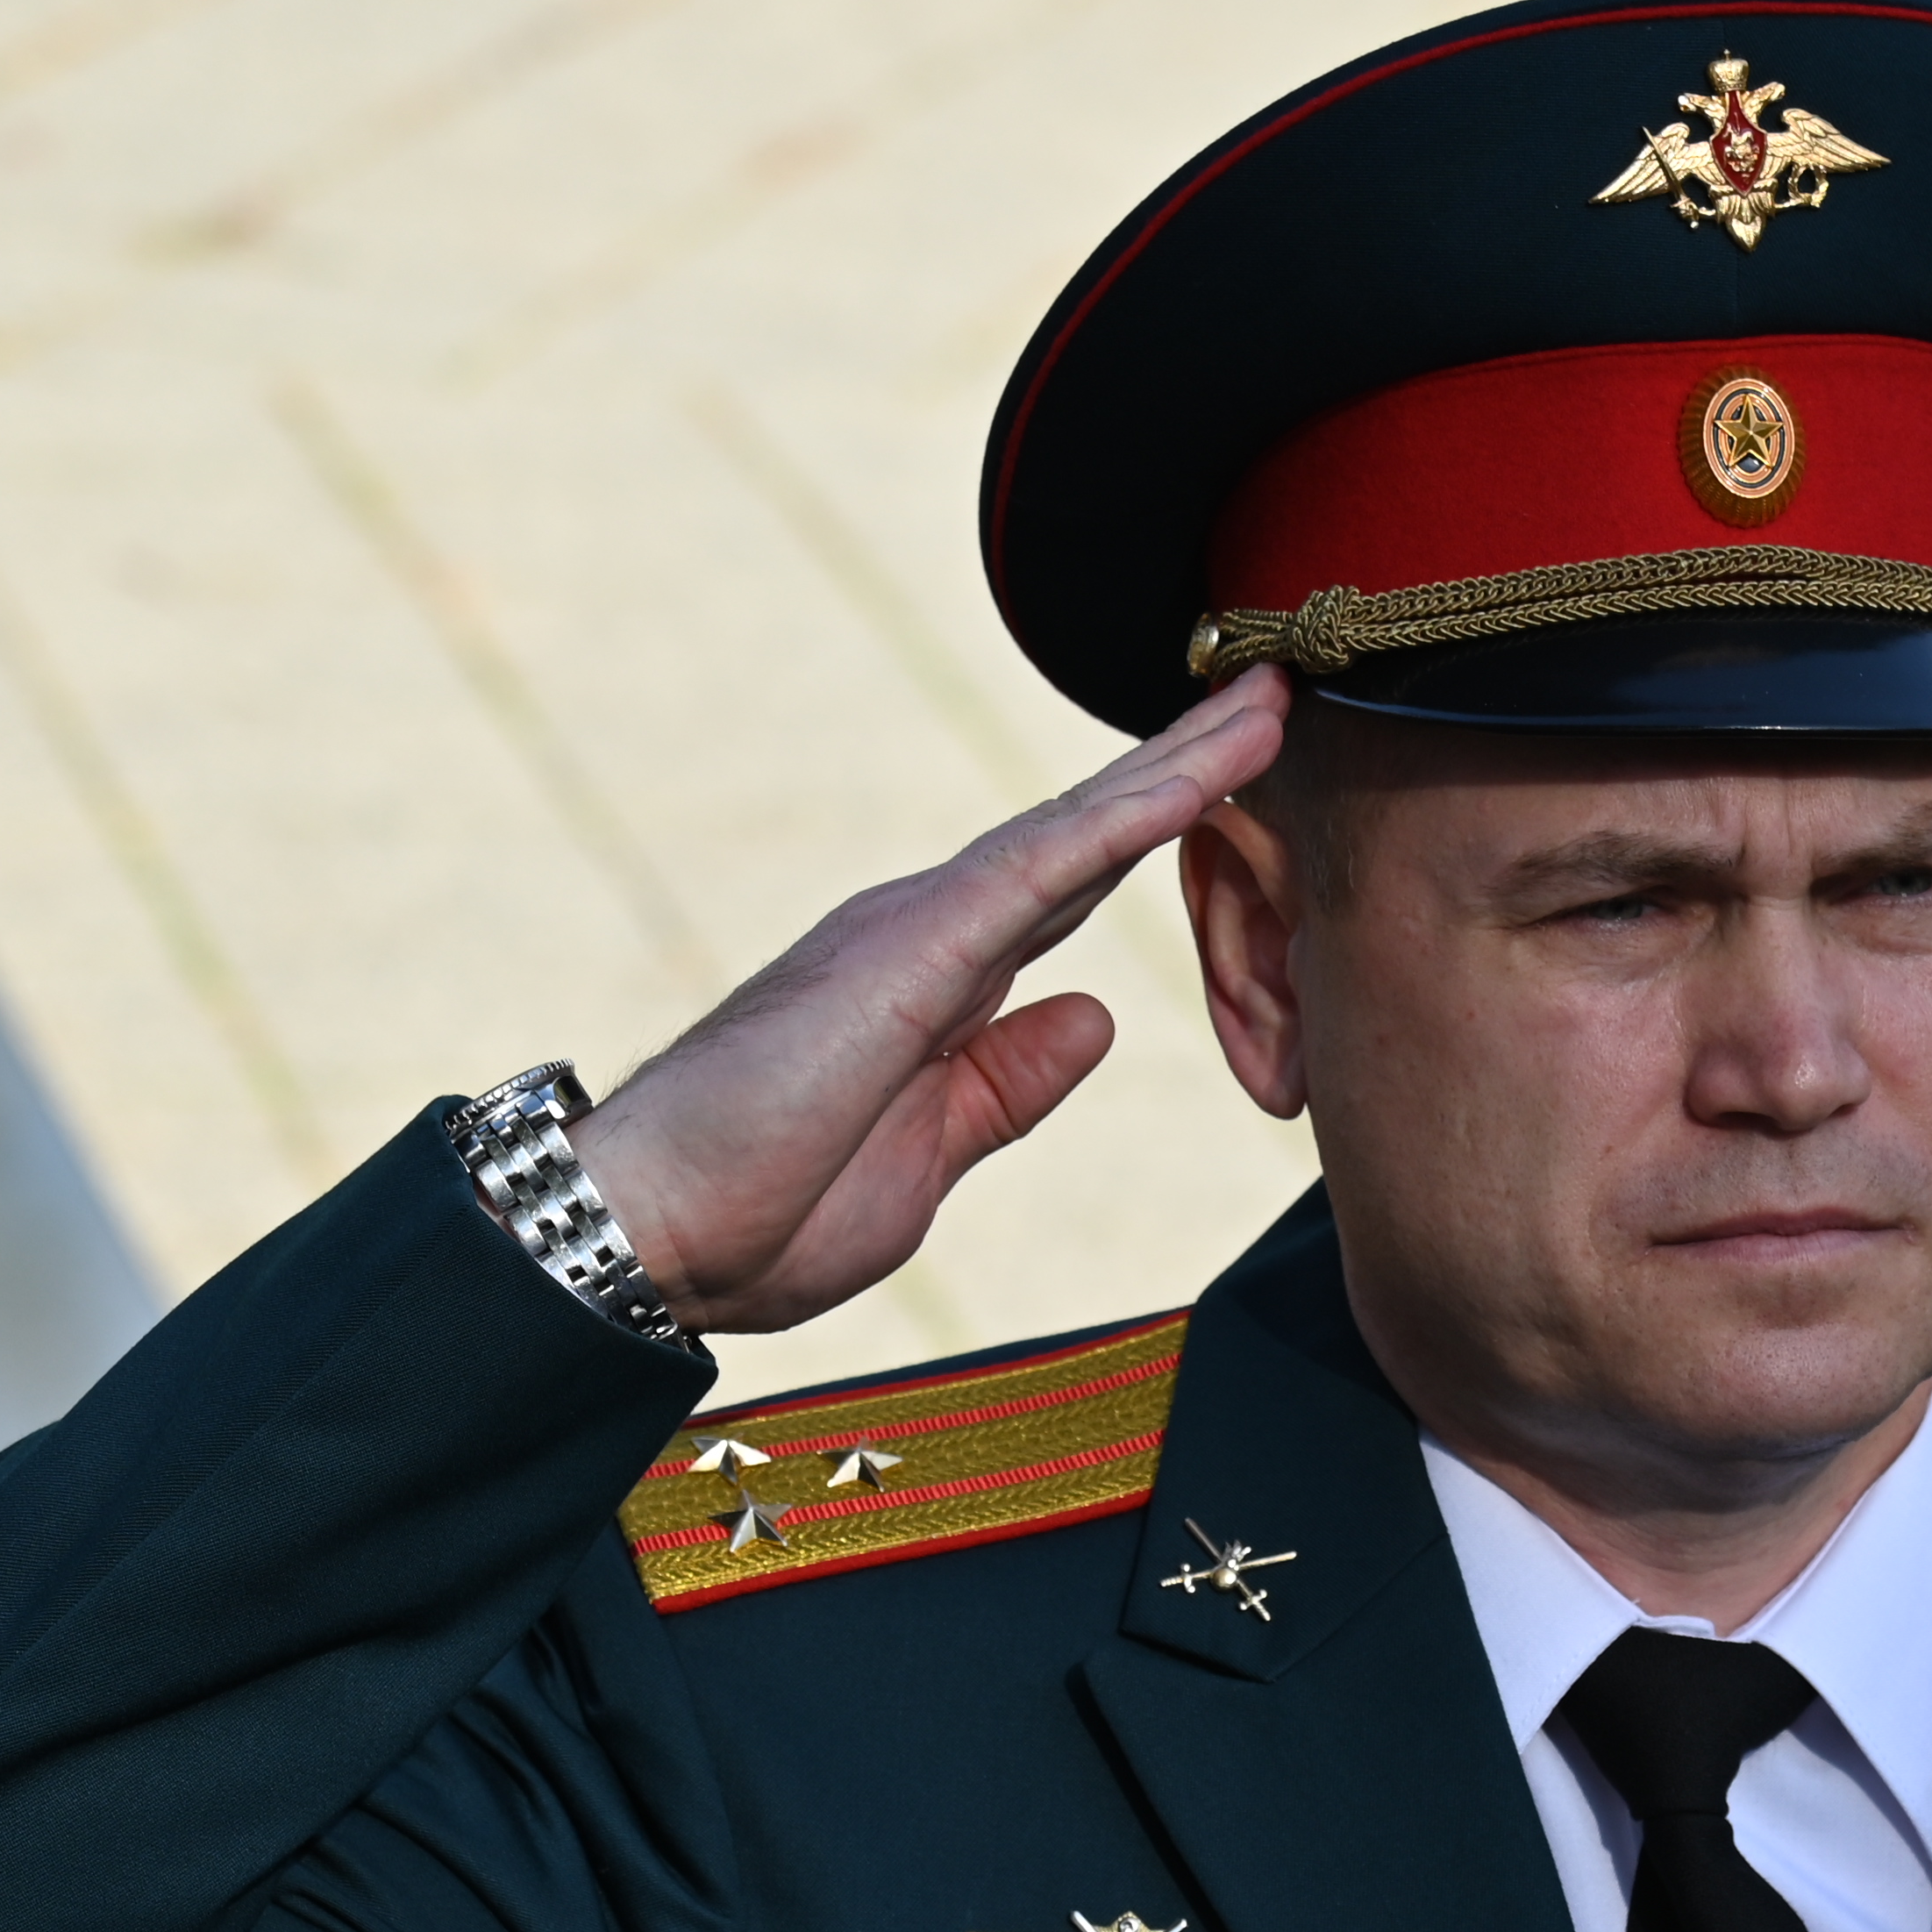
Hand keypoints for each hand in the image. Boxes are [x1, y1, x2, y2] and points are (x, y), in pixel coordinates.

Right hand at [572, 668, 1286, 1338]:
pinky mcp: (912, 948)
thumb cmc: (767, 1210)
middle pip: (1085, 837)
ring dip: (1177, 766)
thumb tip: (1092, 1019)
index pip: (1073, 890)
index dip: (1157, 834)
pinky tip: (1198, 775)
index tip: (1241, 787)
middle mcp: (932, 932)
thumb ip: (1011, 1083)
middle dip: (1184, 769)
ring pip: (1075, 829)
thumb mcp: (935, 1152)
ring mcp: (920, 929)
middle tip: (1277, 698)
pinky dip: (1125, 817)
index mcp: (941, 984)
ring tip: (1268, 701)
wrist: (655, 1233)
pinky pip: (1041, 867)